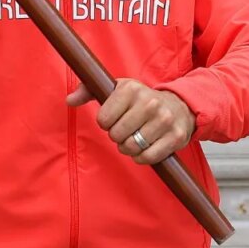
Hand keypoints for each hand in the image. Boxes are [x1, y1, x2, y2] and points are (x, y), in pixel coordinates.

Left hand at [67, 80, 194, 165]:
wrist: (179, 106)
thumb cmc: (141, 99)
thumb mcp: (116, 89)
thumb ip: (88, 91)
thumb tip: (69, 100)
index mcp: (131, 89)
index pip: (103, 119)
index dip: (105, 123)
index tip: (113, 119)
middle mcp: (150, 103)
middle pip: (116, 135)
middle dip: (116, 136)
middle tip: (124, 130)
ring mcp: (164, 120)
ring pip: (131, 147)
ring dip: (128, 148)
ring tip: (133, 138)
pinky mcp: (176, 137)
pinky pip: (147, 158)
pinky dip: (140, 158)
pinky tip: (143, 148)